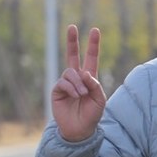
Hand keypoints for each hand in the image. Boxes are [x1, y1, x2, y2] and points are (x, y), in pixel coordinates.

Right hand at [51, 25, 106, 141]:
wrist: (80, 129)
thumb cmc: (92, 115)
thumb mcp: (100, 100)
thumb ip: (96, 85)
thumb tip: (85, 72)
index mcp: (89, 79)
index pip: (91, 58)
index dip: (93, 45)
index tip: (95, 30)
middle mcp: (77, 78)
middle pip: (73, 55)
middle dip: (73, 41)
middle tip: (72, 27)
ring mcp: (66, 83)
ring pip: (71, 72)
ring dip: (78, 82)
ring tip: (82, 95)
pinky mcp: (57, 89)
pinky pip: (64, 82)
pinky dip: (72, 88)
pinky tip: (76, 96)